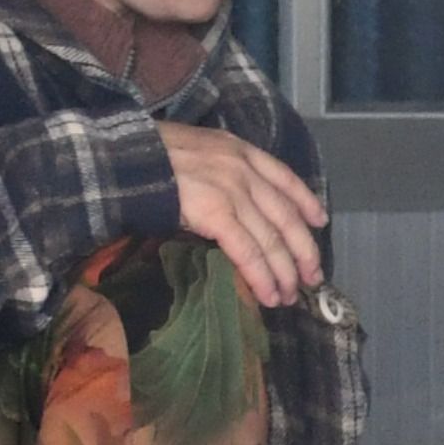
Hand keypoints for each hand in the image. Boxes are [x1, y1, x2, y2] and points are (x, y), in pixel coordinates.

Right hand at [158, 127, 331, 309]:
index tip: (319, 221)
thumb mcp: (194, 149)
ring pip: (271, 239)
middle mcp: (243, 169)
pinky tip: (270, 295)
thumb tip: (232, 202)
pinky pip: (248, 252)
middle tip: (313, 276)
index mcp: (239, 150)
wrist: (123, 159)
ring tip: (290, 295)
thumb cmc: (148, 156)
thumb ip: (219, 168)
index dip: (306, 201)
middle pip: (285, 216)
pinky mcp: (217, 214)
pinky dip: (262, 277)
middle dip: (303, 250)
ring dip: (285, 273)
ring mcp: (232, 191)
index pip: (285, 177)